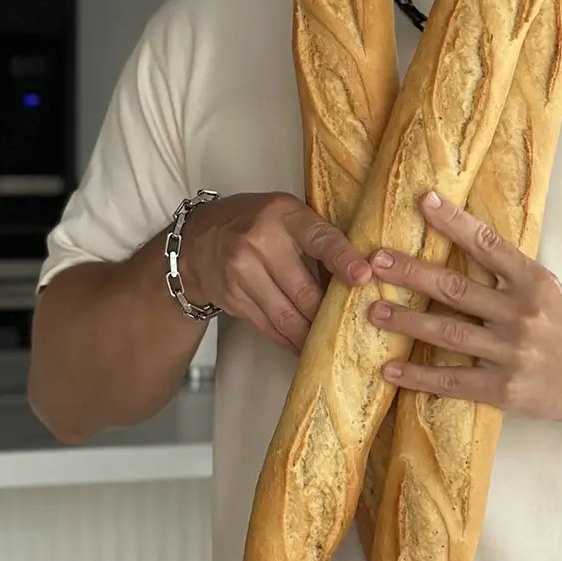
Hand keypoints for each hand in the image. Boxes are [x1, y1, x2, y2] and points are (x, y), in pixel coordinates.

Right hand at [180, 193, 371, 355]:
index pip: (319, 238)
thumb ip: (318, 237)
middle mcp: (260, 242)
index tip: (363, 277)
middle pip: (305, 290)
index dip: (343, 259)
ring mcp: (242, 272)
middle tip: (353, 324)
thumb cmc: (254, 223)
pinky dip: (290, 340)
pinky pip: (270, 327)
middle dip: (330, 312)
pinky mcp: (233, 298)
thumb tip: (359, 275)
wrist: (198, 240)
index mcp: (283, 215)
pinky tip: (304, 345)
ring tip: (331, 341)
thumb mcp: (287, 215)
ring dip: (312, 333)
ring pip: (288, 315)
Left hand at [367, 192, 561, 423]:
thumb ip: (509, 273)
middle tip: (375, 262)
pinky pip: (453, 380)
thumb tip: (462, 241)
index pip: (488, 244)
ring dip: (406, 321)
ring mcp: (512, 353)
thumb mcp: (548, 290)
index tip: (424, 201)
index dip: (454, 222)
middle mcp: (522, 314)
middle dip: (411, 274)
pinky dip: (418, 376)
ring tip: (373, 311)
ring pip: (447, 333)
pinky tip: (390, 369)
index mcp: (533, 282)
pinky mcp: (505, 389)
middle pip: (455, 289)